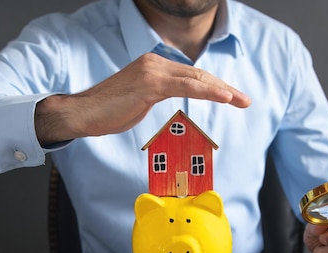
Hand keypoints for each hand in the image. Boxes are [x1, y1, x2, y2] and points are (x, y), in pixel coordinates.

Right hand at [34, 53, 250, 144]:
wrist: (82, 113)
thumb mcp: (138, 100)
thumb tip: (172, 99)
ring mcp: (152, 71)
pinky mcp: (149, 83)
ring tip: (240, 101)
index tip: (232, 98)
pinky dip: (207, 91)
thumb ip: (157, 94)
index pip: (192, 75)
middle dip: (225, 89)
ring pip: (196, 78)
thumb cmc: (108, 111)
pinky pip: (185, 86)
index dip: (214, 87)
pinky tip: (224, 98)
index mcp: (154, 66)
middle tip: (245, 100)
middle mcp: (155, 63)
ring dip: (222, 90)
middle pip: (199, 75)